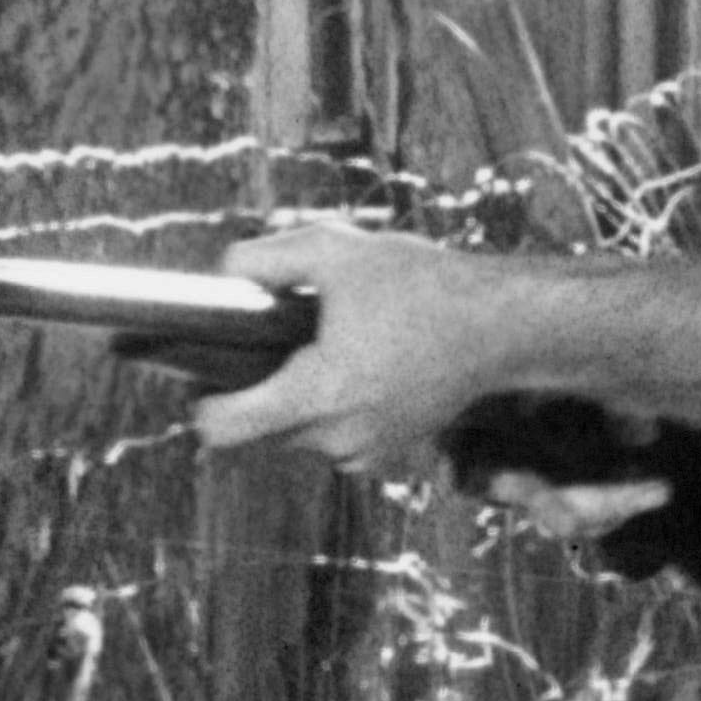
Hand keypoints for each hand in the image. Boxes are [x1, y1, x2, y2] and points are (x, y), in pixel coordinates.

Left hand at [191, 218, 501, 471]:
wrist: (499, 326)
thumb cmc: (422, 286)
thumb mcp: (335, 249)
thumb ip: (264, 258)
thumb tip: (226, 276)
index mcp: (319, 394)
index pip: (224, 429)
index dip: (202, 402)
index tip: (202, 375)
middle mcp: (339, 436)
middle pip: (259, 428)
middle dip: (258, 387)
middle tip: (278, 339)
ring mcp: (365, 450)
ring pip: (298, 432)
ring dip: (297, 398)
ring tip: (327, 347)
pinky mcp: (386, 450)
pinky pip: (333, 436)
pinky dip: (331, 408)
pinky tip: (354, 365)